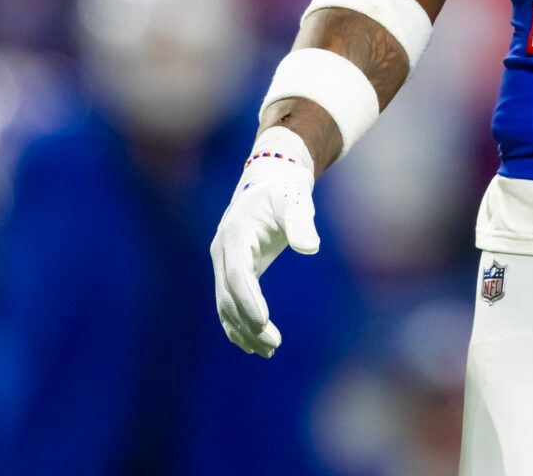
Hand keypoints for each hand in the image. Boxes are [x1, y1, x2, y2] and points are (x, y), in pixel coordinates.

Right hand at [210, 125, 321, 356]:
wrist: (271, 182)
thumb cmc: (286, 191)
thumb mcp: (296, 200)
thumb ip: (301, 223)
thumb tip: (310, 248)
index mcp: (235, 234)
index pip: (236, 273)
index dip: (247, 299)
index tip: (263, 322)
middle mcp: (223, 250)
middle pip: (228, 294)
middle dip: (247, 322)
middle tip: (273, 345)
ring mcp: (223, 262)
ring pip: (225, 304)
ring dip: (242, 330)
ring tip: (267, 351)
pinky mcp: (232, 270)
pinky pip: (229, 302)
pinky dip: (238, 324)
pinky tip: (253, 344)